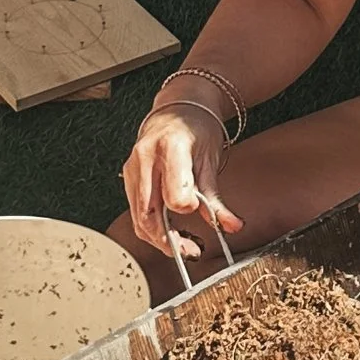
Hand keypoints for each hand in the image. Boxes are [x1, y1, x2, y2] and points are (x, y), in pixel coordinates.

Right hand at [123, 105, 239, 261]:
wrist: (179, 108)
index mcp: (171, 148)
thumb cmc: (197, 129)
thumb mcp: (211, 160)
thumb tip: (231, 227)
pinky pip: (137, 211)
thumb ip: (217, 199)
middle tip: (192, 251)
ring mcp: (133, 167)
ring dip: (160, 239)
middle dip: (169, 240)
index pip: (172, 193)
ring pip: (139, 218)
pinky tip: (171, 233)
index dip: (186, 208)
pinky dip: (152, 228)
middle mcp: (146, 158)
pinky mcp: (129, 176)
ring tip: (184, 245)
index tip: (198, 210)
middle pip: (149, 214)